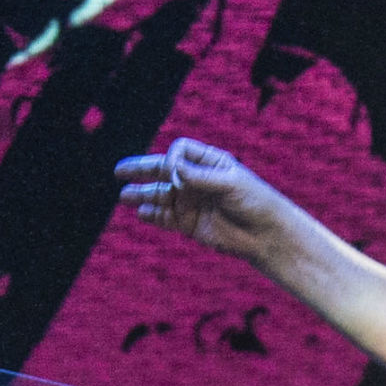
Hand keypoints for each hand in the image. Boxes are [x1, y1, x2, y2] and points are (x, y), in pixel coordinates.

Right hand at [111, 137, 296, 260]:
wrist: (265, 234)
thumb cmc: (255, 201)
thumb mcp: (230, 183)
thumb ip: (200, 176)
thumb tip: (172, 168)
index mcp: (209, 162)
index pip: (180, 151)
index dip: (172, 159)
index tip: (175, 173)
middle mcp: (197, 180)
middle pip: (163, 170)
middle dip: (142, 170)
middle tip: (120, 171)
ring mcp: (191, 201)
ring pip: (160, 194)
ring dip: (142, 195)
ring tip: (125, 197)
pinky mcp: (189, 223)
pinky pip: (165, 217)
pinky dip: (152, 215)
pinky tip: (142, 213)